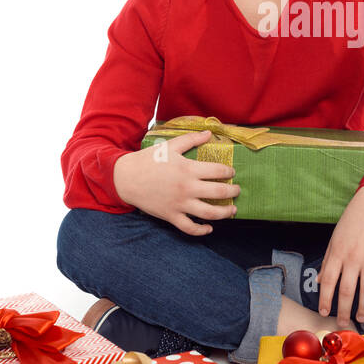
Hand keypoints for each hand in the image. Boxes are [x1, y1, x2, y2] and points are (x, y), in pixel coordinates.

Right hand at [113, 130, 239, 235]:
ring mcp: (180, 204)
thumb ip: (191, 139)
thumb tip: (209, 133)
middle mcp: (187, 188)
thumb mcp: (170, 146)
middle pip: (219, 192)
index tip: (231, 172)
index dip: (229, 171)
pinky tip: (210, 227)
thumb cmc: (149, 160)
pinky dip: (202, 230)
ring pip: (209, 213)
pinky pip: (190, 228)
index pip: (218, 170)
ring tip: (233, 210)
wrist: (126, 178)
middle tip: (237, 190)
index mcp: (188, 169)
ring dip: (225, 213)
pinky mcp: (171, 216)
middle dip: (233, 192)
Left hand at [316, 185, 363, 324]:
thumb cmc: (353, 220)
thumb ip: (328, 260)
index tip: (323, 312)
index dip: (325, 299)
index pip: (328, 282)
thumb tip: (320, 281)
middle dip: (343, 310)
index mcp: (338, 252)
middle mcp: (354, 257)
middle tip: (343, 324)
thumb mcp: (335, 237)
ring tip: (361, 318)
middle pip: (347, 291)